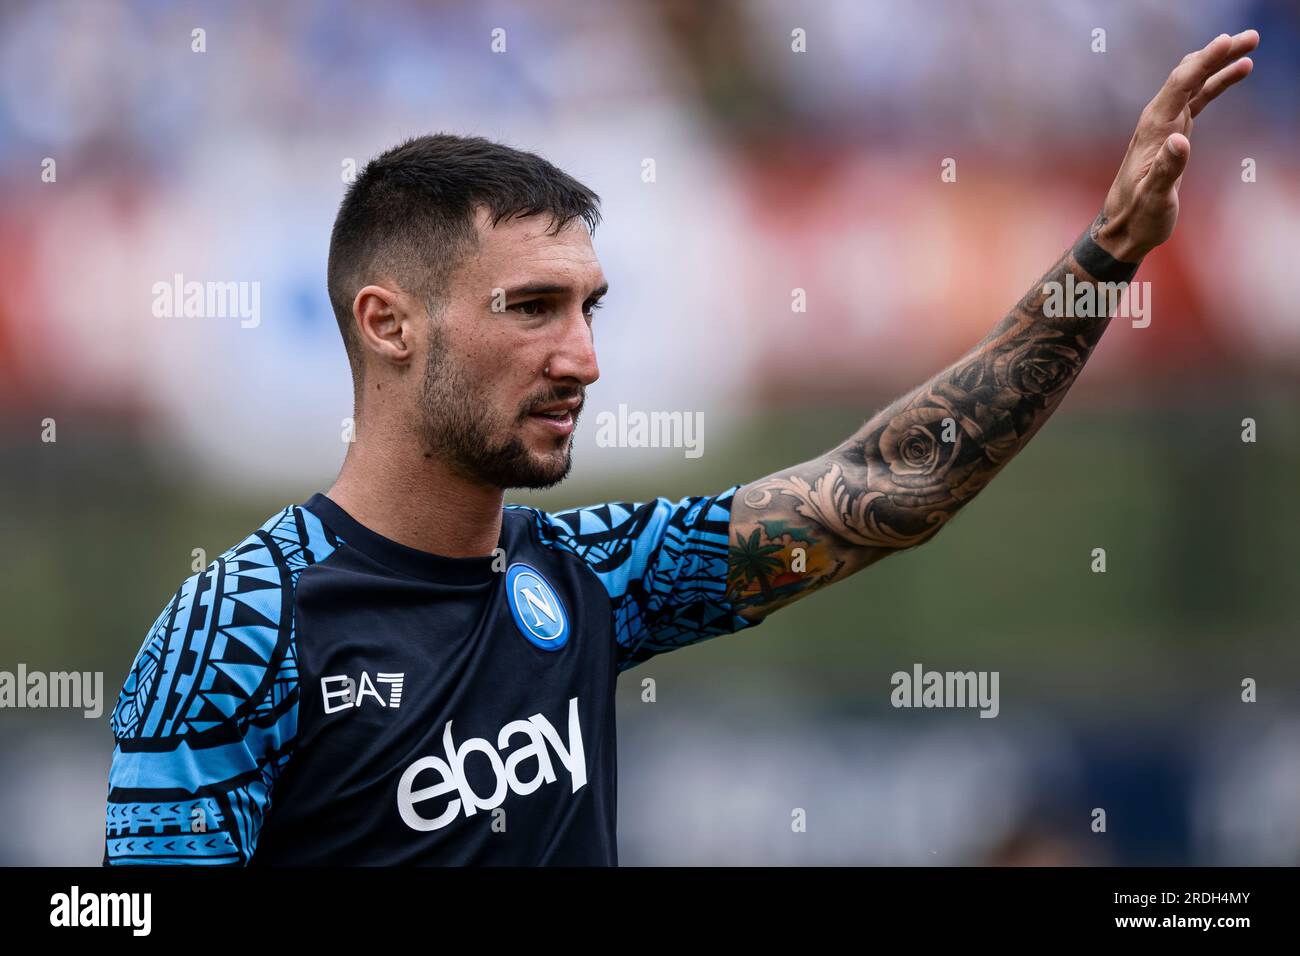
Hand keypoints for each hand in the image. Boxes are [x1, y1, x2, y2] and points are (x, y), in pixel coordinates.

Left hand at [1093, 29, 1258, 262]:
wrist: (1122, 229)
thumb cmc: (1137, 217)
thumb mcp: (1153, 198)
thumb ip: (1166, 169)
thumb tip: (1181, 139)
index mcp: (1153, 131)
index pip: (1180, 86)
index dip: (1204, 62)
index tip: (1228, 41)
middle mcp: (1156, 122)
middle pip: (1188, 76)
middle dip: (1217, 53)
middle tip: (1251, 36)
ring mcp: (1164, 126)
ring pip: (1194, 84)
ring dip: (1220, 63)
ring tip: (1251, 45)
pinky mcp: (1173, 134)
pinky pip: (1197, 99)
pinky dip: (1216, 83)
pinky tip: (1237, 72)